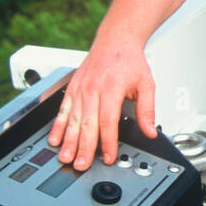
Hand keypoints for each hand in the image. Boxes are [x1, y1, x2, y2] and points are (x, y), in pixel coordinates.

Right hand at [47, 35, 157, 170]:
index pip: (108, 121)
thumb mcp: (146, 84)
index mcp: (111, 88)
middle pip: (87, 123)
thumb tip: (150, 131)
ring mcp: (80, 88)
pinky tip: (55, 139)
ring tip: (65, 157)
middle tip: (81, 165)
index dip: (107, 142)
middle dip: (83, 147)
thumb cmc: (130, 61)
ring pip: (72, 119)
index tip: (108, 157)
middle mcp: (92, 89)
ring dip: (68, 140)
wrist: (115, 40)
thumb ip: (147, 110)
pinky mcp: (72, 88)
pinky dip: (58, 126)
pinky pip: (62, 109)